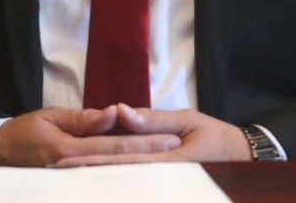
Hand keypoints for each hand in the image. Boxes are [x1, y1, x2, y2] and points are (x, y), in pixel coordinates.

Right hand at [0, 106, 180, 166]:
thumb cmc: (25, 131)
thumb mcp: (51, 116)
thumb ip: (83, 120)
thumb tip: (113, 114)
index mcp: (68, 149)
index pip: (115, 146)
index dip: (145, 143)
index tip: (171, 139)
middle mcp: (72, 170)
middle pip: (119, 164)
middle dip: (151, 158)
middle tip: (179, 152)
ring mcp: (71, 182)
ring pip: (112, 177)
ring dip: (140, 170)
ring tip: (169, 166)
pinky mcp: (70, 187)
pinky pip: (100, 182)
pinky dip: (121, 178)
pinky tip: (140, 176)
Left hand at [52, 104, 252, 166]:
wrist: (239, 158)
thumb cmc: (214, 136)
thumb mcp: (187, 120)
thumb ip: (152, 119)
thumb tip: (120, 111)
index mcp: (169, 159)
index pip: (125, 160)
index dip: (95, 159)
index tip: (67, 158)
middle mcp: (162, 176)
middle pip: (119, 175)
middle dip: (87, 172)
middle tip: (56, 169)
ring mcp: (161, 183)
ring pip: (123, 181)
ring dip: (95, 177)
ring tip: (65, 174)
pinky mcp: (161, 184)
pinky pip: (134, 180)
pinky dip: (113, 178)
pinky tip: (93, 177)